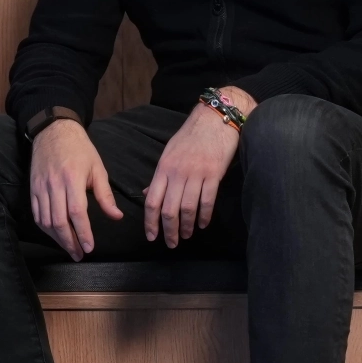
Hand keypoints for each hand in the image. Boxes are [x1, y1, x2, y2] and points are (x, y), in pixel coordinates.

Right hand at [29, 119, 122, 260]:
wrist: (54, 131)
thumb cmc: (80, 149)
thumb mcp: (98, 169)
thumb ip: (105, 196)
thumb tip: (116, 217)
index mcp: (73, 179)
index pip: (77, 213)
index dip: (83, 233)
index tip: (89, 247)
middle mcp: (55, 184)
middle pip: (59, 221)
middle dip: (69, 242)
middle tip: (79, 255)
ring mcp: (41, 187)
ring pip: (45, 221)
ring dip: (57, 238)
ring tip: (69, 248)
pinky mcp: (33, 188)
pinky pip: (37, 213)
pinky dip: (45, 228)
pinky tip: (55, 235)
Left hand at [144, 86, 254, 246]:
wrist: (215, 119)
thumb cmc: (191, 137)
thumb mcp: (169, 153)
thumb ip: (159, 176)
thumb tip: (146, 193)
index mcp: (163, 168)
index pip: (152, 200)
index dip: (150, 222)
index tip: (151, 236)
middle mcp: (177, 173)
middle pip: (169, 209)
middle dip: (169, 230)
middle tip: (171, 243)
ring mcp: (196, 173)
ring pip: (188, 208)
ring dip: (187, 226)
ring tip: (187, 236)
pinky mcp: (214, 174)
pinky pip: (207, 200)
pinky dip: (204, 216)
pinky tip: (202, 224)